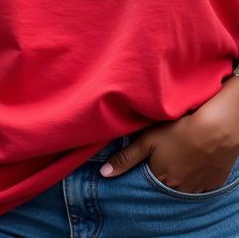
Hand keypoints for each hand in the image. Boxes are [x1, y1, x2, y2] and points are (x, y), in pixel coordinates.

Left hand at [101, 90, 238, 193]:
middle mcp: (179, 189)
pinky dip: (196, 173)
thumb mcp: (146, 141)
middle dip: (161, 170)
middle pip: (164, 182)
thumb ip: (125, 158)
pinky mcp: (214, 183)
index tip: (147, 155)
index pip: (146, 179)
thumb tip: (104, 174)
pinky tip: (195, 158)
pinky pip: (200, 183)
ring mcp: (199, 188)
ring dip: (179, 173)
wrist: (216, 130)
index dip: (145, 166)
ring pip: (183, 184)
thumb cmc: (178, 131)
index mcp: (161, 179)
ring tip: (180, 153)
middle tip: (165, 152)